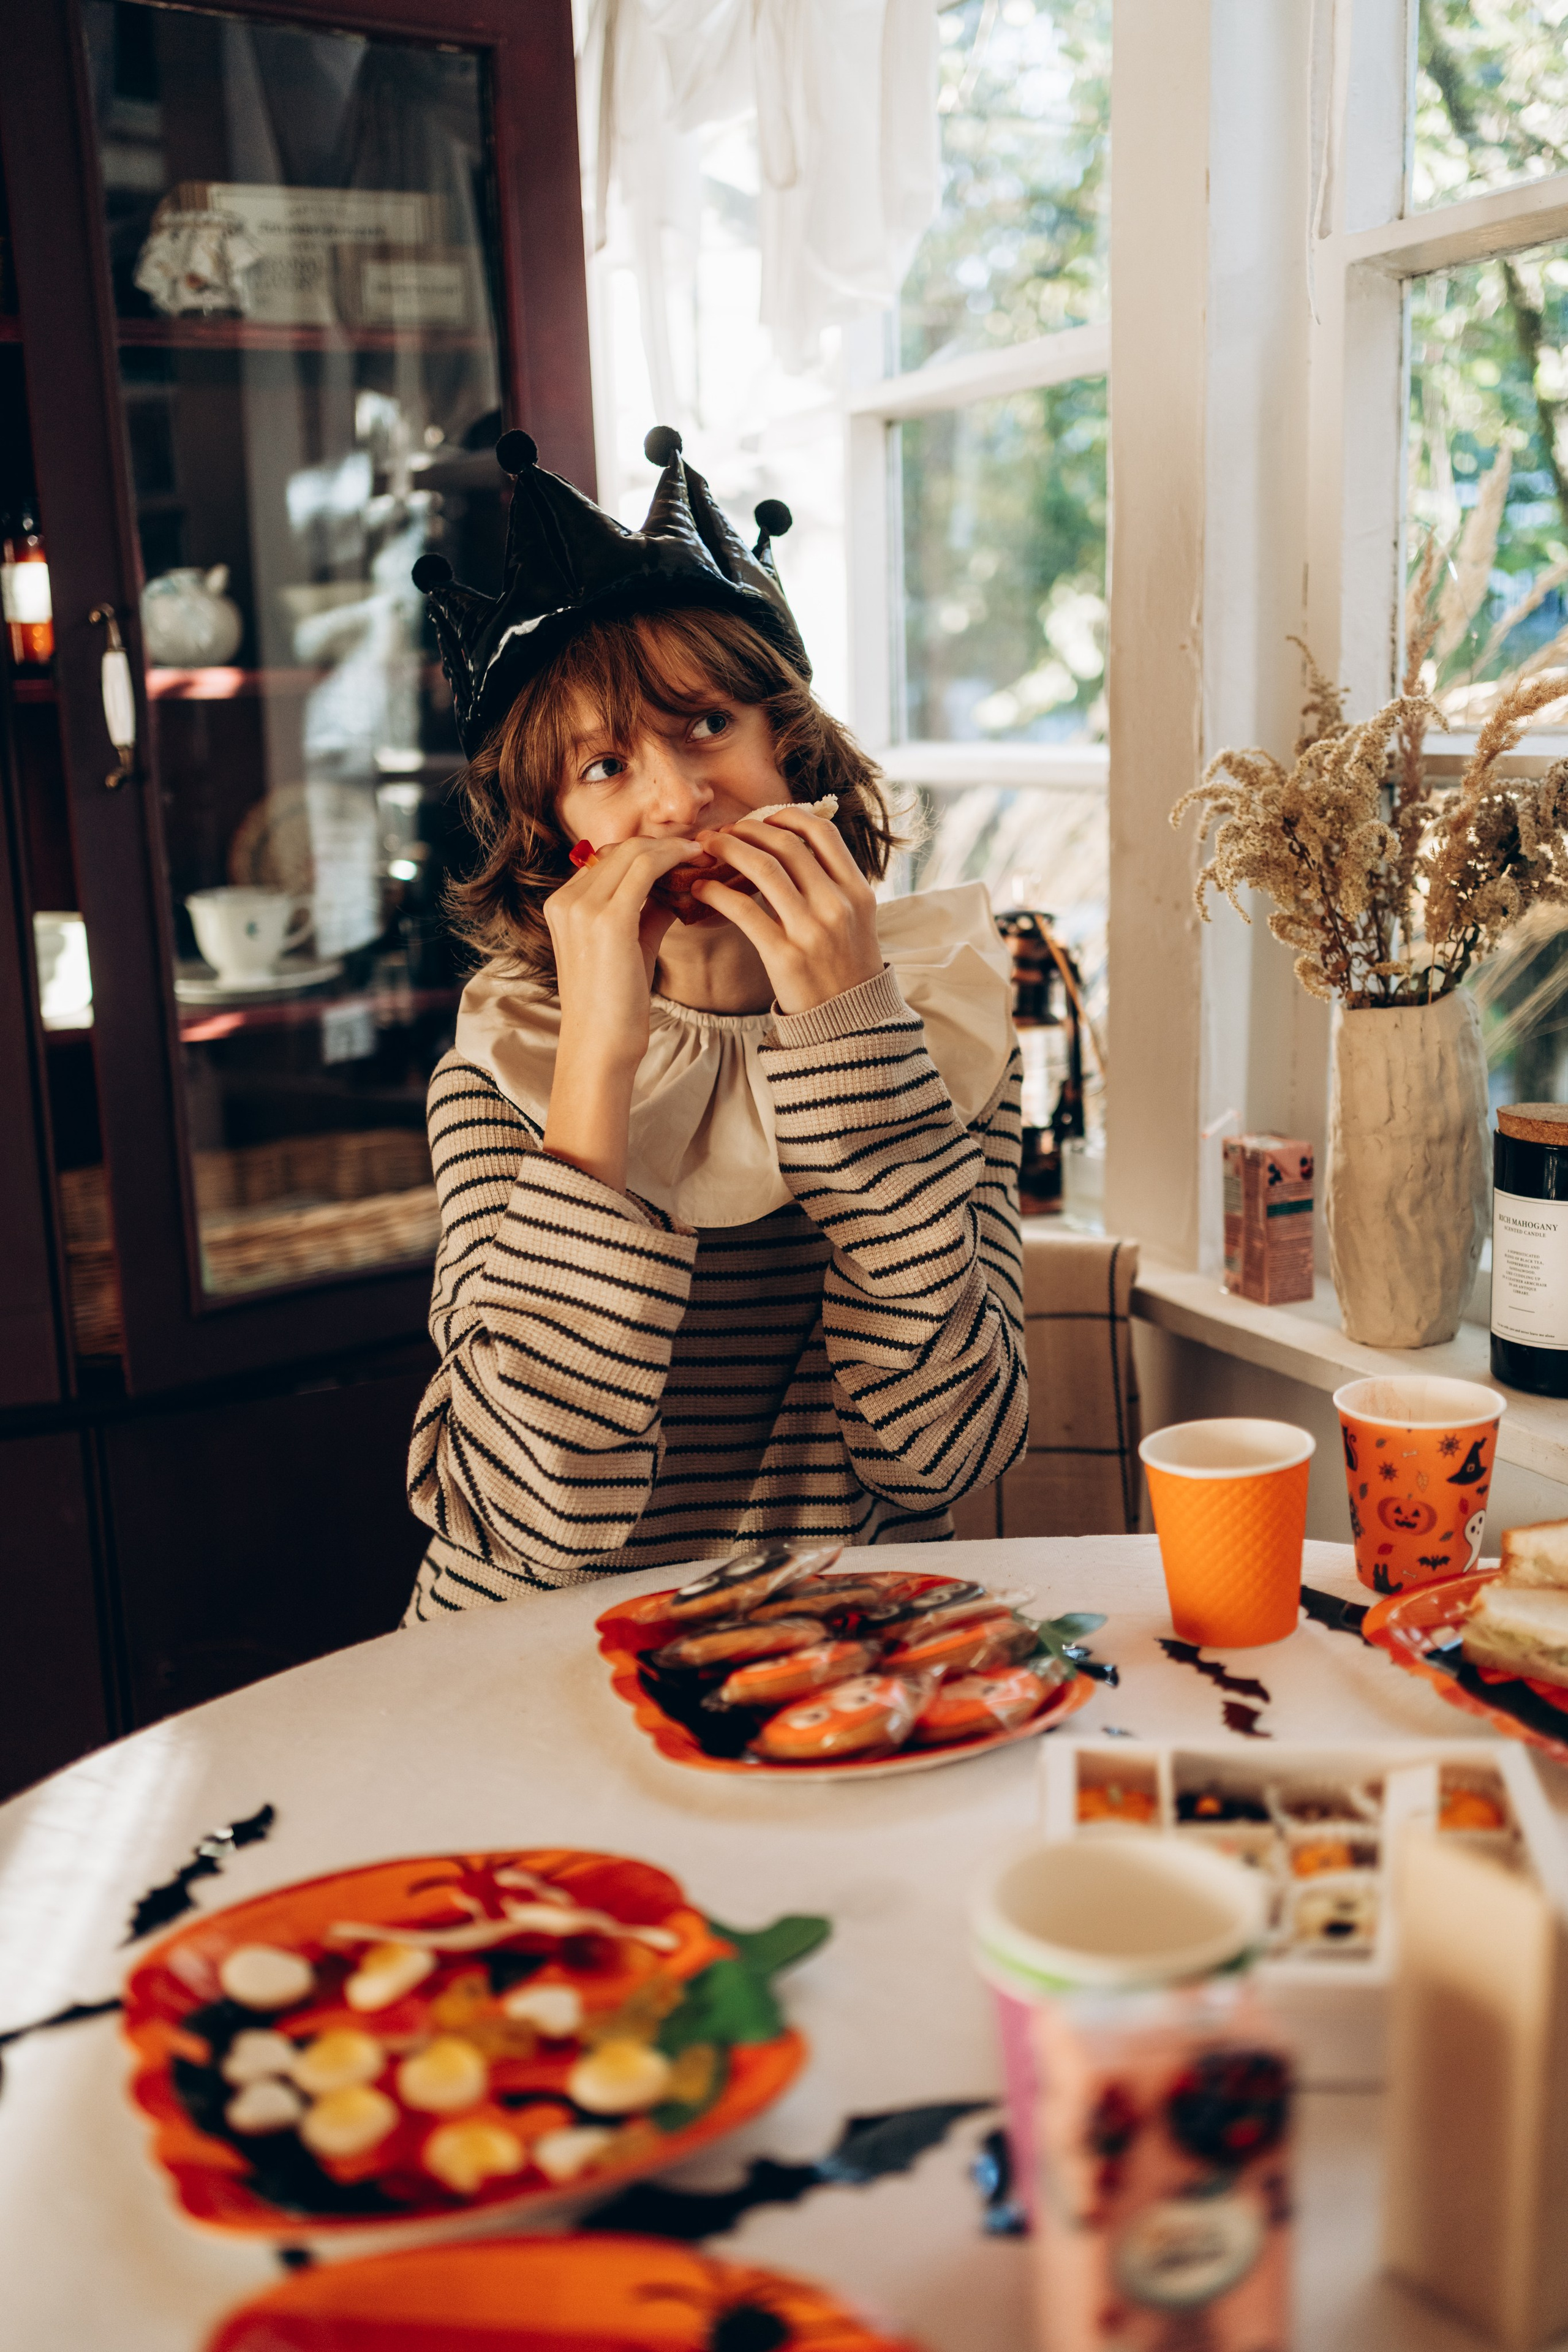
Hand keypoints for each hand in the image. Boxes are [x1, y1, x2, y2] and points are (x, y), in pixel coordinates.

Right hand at [541, 835, 694, 1190]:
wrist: (601, 1047)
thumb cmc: (617, 1005)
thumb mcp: (629, 946)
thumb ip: (646, 911)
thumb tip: (676, 886)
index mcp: (563, 905)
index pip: (609, 858)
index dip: (650, 850)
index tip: (685, 853)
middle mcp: (567, 900)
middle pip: (622, 849)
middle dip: (665, 845)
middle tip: (704, 848)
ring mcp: (583, 907)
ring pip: (635, 852)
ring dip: (675, 848)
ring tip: (706, 854)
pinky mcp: (608, 919)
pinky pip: (647, 869)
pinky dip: (676, 860)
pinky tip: (700, 865)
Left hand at [687, 809, 882, 1014]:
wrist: (849, 1024)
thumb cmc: (845, 967)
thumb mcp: (855, 919)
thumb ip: (831, 883)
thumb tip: (791, 845)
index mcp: (857, 891)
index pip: (822, 833)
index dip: (787, 817)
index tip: (762, 819)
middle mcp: (837, 905)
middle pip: (786, 845)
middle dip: (748, 830)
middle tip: (723, 832)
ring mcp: (811, 930)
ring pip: (764, 869)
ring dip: (728, 850)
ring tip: (707, 849)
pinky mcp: (784, 955)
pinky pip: (743, 910)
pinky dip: (717, 892)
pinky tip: (701, 889)